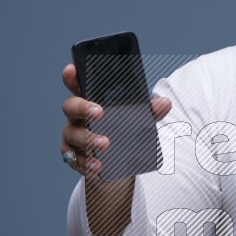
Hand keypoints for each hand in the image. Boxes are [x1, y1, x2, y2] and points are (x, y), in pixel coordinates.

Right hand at [60, 63, 171, 177]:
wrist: (114, 163)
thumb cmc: (120, 132)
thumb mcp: (136, 121)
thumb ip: (149, 112)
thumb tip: (164, 103)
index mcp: (89, 101)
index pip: (77, 85)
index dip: (72, 77)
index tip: (72, 70)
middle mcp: (76, 117)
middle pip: (70, 107)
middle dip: (82, 108)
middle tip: (99, 112)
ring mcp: (72, 137)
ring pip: (73, 134)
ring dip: (88, 138)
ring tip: (105, 143)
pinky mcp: (73, 157)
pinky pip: (75, 158)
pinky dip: (86, 162)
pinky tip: (97, 165)